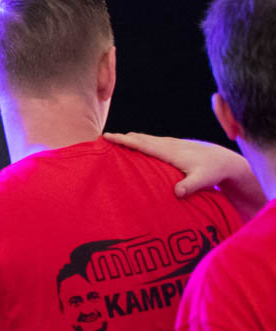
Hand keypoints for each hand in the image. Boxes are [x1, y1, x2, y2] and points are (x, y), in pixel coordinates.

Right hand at [106, 132, 253, 197]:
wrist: (226, 161)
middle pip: (140, 138)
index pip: (142, 144)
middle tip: (103, 139)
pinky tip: (137, 145)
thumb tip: (177, 193)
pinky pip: (152, 142)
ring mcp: (171, 145)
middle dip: (122, 138)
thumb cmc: (213, 172)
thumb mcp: (203, 180)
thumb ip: (189, 186)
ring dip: (131, 139)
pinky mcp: (174, 147)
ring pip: (146, 139)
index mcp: (169, 151)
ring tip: (115, 141)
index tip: (107, 137)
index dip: (123, 140)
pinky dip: (141, 142)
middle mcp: (168, 145)